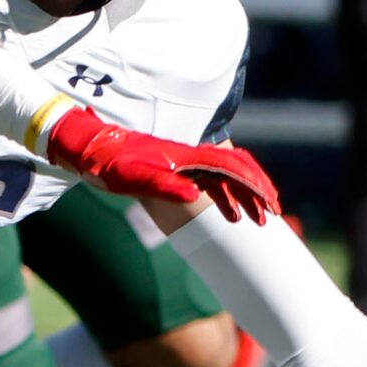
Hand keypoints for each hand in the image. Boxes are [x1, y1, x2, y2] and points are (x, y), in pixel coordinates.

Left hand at [45, 106, 279, 222]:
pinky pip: (213, 180)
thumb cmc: (111, 164)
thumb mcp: (134, 178)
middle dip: (258, 189)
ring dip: (245, 193)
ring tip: (259, 217)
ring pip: (227, 175)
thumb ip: (164, 185)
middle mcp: (192, 156)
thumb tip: (194, 196)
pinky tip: (231, 211)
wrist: (92, 149)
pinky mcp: (178, 168)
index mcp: (188, 156)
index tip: (269, 206)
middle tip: (273, 213)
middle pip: (236, 169)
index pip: (232, 169)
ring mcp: (186, 161)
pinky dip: (228, 194)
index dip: (254, 186)